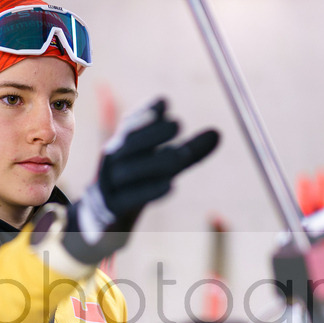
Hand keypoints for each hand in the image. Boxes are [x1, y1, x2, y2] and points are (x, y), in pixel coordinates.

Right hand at [62, 98, 219, 263]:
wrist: (105, 219)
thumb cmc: (140, 183)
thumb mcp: (164, 166)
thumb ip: (190, 150)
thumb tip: (218, 133)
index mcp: (124, 143)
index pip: (132, 121)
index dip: (146, 112)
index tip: (164, 103)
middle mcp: (114, 158)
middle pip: (129, 141)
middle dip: (153, 131)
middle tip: (179, 124)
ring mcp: (110, 183)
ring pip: (129, 169)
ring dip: (156, 160)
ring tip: (183, 156)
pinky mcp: (112, 207)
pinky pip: (128, 197)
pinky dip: (150, 190)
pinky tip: (171, 185)